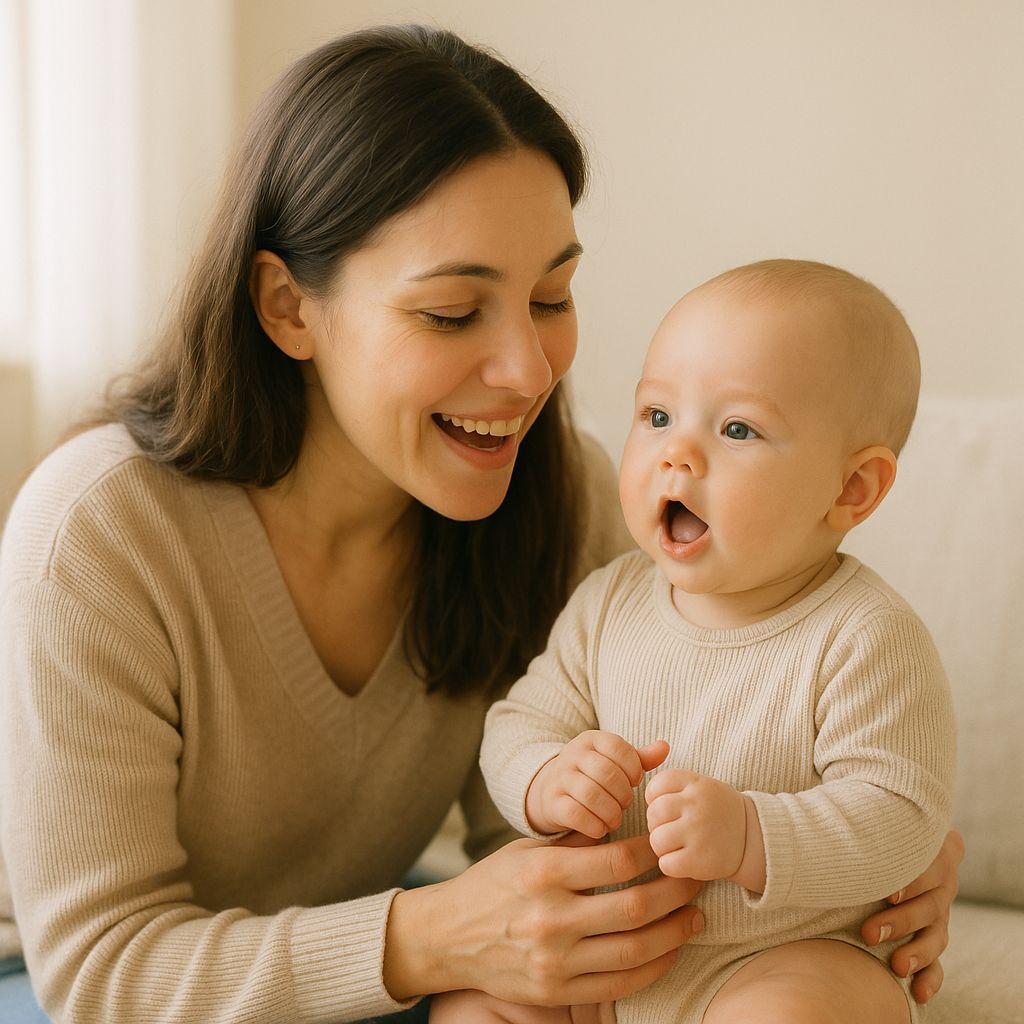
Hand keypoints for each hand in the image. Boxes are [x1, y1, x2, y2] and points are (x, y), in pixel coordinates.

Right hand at [383, 834, 703, 1005]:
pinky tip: (669, 949)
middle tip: (699, 877)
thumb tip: (625, 817)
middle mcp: (550, 917)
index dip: (653, 853)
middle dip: (676, 891)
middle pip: (634, 906)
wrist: (447, 937)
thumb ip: (574, 840)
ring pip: (634, 950)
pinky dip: (652, 967)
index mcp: (543, 872)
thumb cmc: (492, 884)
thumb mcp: (526, 850)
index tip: (670, 844)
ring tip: (696, 915)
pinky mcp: (555, 991)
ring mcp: (554, 960)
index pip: (616, 861)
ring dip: (674, 932)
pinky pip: (618, 984)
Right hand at [526, 731, 668, 837]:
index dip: (634, 769)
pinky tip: (600, 828)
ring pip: (592, 794)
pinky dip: (594, 825)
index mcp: (591, 739)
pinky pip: (576, 814)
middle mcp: (572, 754)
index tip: (635, 782)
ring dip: (611, 812)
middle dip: (623, 794)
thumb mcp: (615, 762)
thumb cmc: (593, 775)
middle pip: (607, 773)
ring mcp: (560, 777)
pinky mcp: (552, 802)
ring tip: (616, 819)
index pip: (619, 748)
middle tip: (626, 805)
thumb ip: (640, 757)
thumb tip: (664, 746)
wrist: (551, 789)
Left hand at [645, 768, 746, 880]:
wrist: (754, 838)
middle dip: (657, 824)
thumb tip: (630, 790)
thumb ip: (670, 784)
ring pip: (656, 840)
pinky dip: (671, 865)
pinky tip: (684, 860)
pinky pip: (666, 864)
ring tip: (678, 845)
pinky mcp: (701, 860)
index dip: (655, 799)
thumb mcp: (699, 786)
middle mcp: (697, 804)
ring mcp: (699, 832)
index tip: (668, 808)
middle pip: (653, 813)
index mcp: (696, 782)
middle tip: (672, 829)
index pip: (655, 786)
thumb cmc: (716, 810)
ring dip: (662, 846)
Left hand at [861, 829, 964, 1004]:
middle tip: (870, 933)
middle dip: (902, 921)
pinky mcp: (930, 938)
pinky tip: (918, 991)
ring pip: (935, 934)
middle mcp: (938, 882)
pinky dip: (930, 978)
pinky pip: (938, 963)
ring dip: (917, 952)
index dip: (914, 880)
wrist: (862, 849)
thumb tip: (822, 815)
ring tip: (896, 966)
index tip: (888, 894)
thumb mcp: (866, 824)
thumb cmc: (860, 831)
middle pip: (930, 904)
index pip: (934, 863)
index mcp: (929, 849)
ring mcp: (937, 912)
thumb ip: (859, 823)